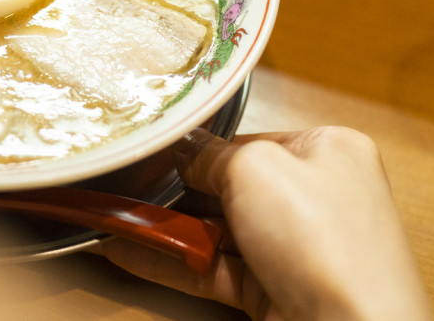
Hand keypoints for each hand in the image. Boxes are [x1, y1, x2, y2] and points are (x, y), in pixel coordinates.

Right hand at [102, 126, 431, 320]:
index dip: (196, 147)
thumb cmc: (323, 238)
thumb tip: (181, 148)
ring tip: (106, 218)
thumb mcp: (256, 168)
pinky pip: (211, 270)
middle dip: (171, 190)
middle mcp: (314, 196)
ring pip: (214, 231)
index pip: (248, 139)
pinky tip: (124, 251)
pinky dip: (169, 263)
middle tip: (116, 185)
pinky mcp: (274, 293)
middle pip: (226, 186)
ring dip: (162, 228)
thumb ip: (211, 154)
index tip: (148, 149)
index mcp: (327, 150)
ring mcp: (294, 249)